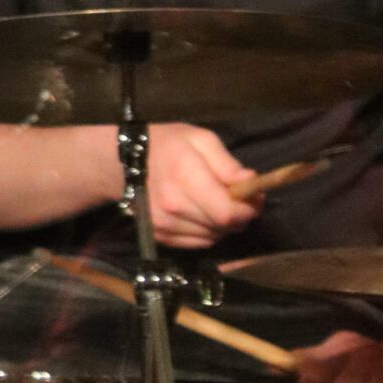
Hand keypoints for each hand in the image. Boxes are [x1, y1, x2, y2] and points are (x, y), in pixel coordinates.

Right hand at [143, 124, 259, 250]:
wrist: (127, 161)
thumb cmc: (169, 145)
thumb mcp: (201, 140)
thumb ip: (227, 164)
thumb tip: (251, 183)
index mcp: (184, 177)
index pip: (227, 212)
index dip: (248, 210)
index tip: (255, 199)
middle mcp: (172, 206)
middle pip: (222, 227)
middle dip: (240, 216)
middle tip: (240, 200)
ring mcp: (163, 224)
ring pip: (212, 237)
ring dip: (223, 225)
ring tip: (220, 205)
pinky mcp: (160, 236)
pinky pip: (198, 243)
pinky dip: (208, 232)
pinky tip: (203, 214)